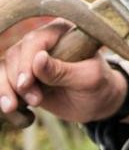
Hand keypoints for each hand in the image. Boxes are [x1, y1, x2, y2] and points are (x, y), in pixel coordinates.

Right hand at [0, 19, 128, 123]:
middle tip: (36, 101)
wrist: (97, 102)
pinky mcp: (22, 77)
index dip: (26, 62)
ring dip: (5, 91)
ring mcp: (29, 59)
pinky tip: (23, 117)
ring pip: (3, 70)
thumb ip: (63, 70)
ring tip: (15, 109)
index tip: (26, 84)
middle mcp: (42, 41)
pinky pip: (2, 85)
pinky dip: (4, 101)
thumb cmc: (98, 84)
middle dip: (18, 82)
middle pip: (14, 55)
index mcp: (62, 32)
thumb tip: (38, 58)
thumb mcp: (87, 78)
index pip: (35, 41)